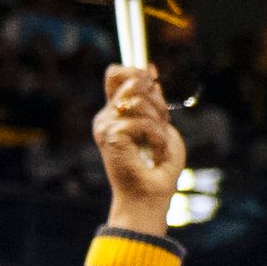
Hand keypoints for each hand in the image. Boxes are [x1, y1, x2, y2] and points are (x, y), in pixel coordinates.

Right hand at [93, 62, 184, 237]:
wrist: (150, 195)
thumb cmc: (158, 165)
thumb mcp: (161, 125)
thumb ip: (154, 100)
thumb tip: (151, 69)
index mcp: (115, 113)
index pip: (115, 75)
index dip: (135, 70)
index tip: (153, 77)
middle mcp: (106, 116)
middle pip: (128, 79)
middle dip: (153, 95)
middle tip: (161, 120)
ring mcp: (105, 125)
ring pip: (138, 99)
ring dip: (158, 120)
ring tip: (158, 143)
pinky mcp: (110, 135)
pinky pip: (143, 122)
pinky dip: (157, 138)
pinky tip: (155, 154)